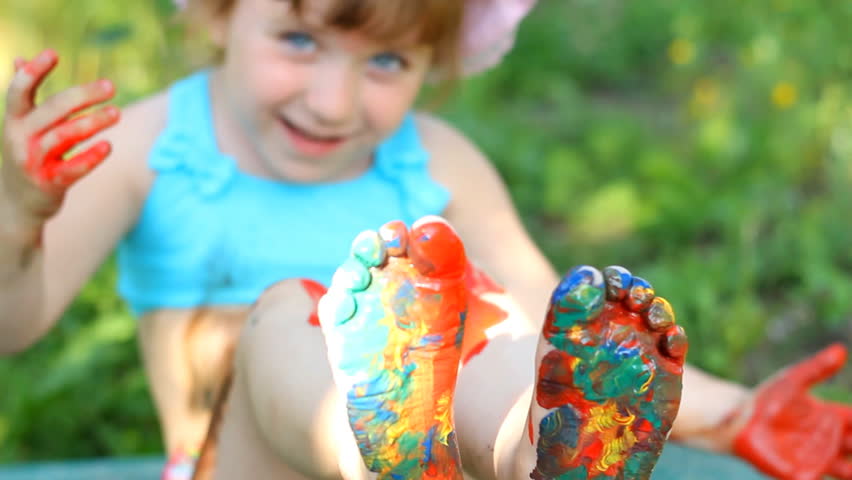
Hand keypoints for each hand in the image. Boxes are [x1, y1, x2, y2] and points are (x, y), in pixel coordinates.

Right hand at [1, 49, 118, 223]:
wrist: (15, 205)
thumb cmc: (24, 156)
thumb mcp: (18, 126)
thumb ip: (24, 96)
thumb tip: (19, 58)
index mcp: (13, 120)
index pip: (19, 90)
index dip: (34, 71)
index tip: (54, 53)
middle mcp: (19, 138)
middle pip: (53, 110)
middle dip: (83, 95)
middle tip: (111, 86)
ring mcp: (33, 162)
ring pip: (65, 136)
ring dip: (93, 123)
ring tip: (117, 113)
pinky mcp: (49, 183)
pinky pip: (72, 168)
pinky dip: (91, 157)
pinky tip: (108, 146)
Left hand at [734, 344, 851, 479]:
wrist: (737, 419)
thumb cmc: (768, 398)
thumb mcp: (792, 381)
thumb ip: (816, 368)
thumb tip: (839, 350)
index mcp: (831, 417)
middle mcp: (829, 442)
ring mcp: (816, 459)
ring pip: (846, 470)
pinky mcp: (798, 472)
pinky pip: (813, 479)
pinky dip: (816, 477)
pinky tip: (827, 474)